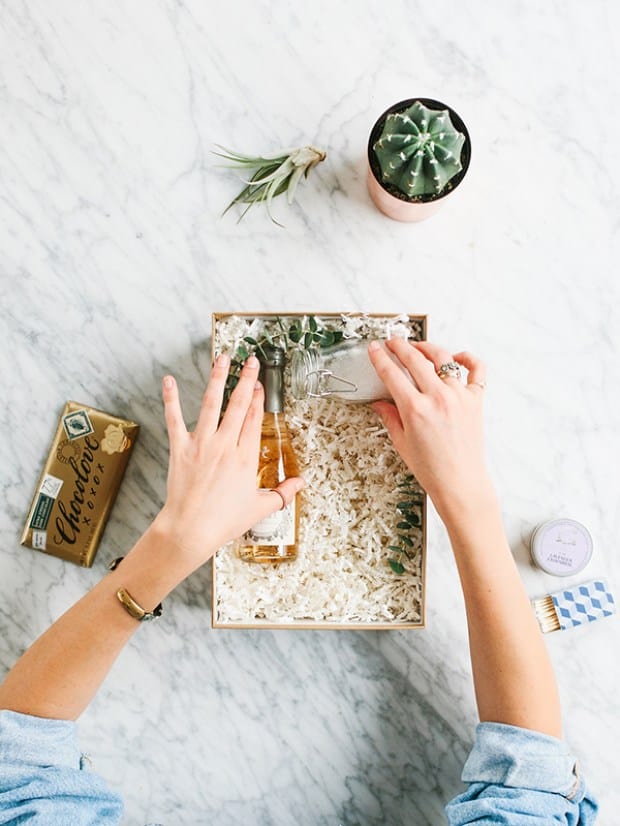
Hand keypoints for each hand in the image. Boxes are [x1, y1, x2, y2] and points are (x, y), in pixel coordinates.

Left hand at [153, 354, 304, 569]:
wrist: (190, 529)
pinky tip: (169, 381)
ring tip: (222, 359)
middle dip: (246, 380)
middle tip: (251, 362)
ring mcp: (202, 444)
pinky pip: (174, 419)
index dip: (259, 399)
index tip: (261, 385)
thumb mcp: (259, 508)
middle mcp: (225, 445)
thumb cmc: (224, 521)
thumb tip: (301, 484)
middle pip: (239, 405)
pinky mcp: (180, 448)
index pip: (254, 420)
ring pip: (211, 404)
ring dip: (217, 379)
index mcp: (246, 458)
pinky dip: (171, 399)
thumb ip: (282, 494)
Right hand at [368, 340, 492, 519]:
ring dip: (428, 348)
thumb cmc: (432, 469)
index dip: (380, 358)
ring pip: (443, 358)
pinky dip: (468, 358)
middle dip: (400, 346)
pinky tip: (457, 356)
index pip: (392, 374)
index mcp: (415, 409)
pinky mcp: (476, 400)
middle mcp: (438, 398)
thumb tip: (380, 404)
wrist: (460, 483)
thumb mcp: (402, 443)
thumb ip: (390, 417)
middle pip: (415, 359)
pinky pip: (476, 370)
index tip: (375, 348)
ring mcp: (459, 396)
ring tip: (418, 346)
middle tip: (393, 341)